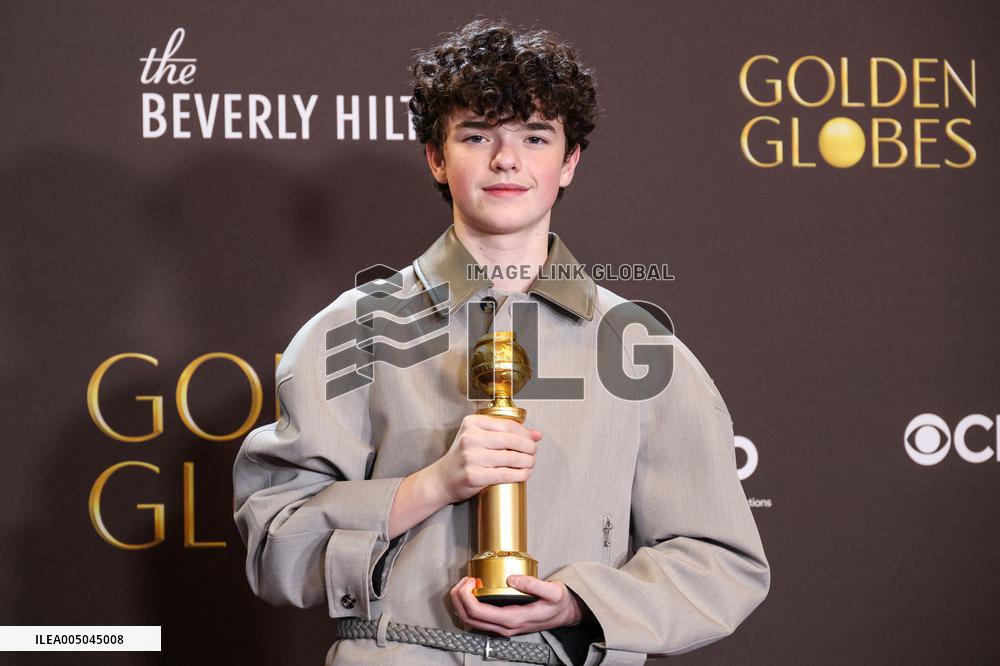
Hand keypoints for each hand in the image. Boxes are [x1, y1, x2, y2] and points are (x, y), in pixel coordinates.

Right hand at [429, 414, 542, 504]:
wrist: (442, 479)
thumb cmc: (462, 457)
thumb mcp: (479, 437)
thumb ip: (506, 433)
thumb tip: (536, 434)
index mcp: (472, 423)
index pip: (507, 424)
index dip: (525, 433)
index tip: (531, 439)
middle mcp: (470, 438)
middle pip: (511, 440)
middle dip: (529, 447)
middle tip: (533, 452)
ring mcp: (472, 457)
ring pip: (511, 457)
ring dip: (527, 461)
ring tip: (530, 463)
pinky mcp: (475, 476)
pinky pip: (505, 474)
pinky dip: (520, 474)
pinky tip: (524, 474)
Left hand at [450, 575, 583, 636]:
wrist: (565, 614)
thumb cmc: (558, 604)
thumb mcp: (552, 591)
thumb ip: (533, 584)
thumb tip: (512, 578)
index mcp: (513, 618)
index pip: (478, 612)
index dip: (466, 596)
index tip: (470, 580)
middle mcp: (505, 627)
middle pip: (468, 618)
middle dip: (458, 599)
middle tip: (463, 580)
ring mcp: (503, 627)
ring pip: (471, 621)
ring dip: (461, 603)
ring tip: (466, 584)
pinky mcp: (503, 623)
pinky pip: (478, 619)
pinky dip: (469, 606)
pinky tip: (473, 592)